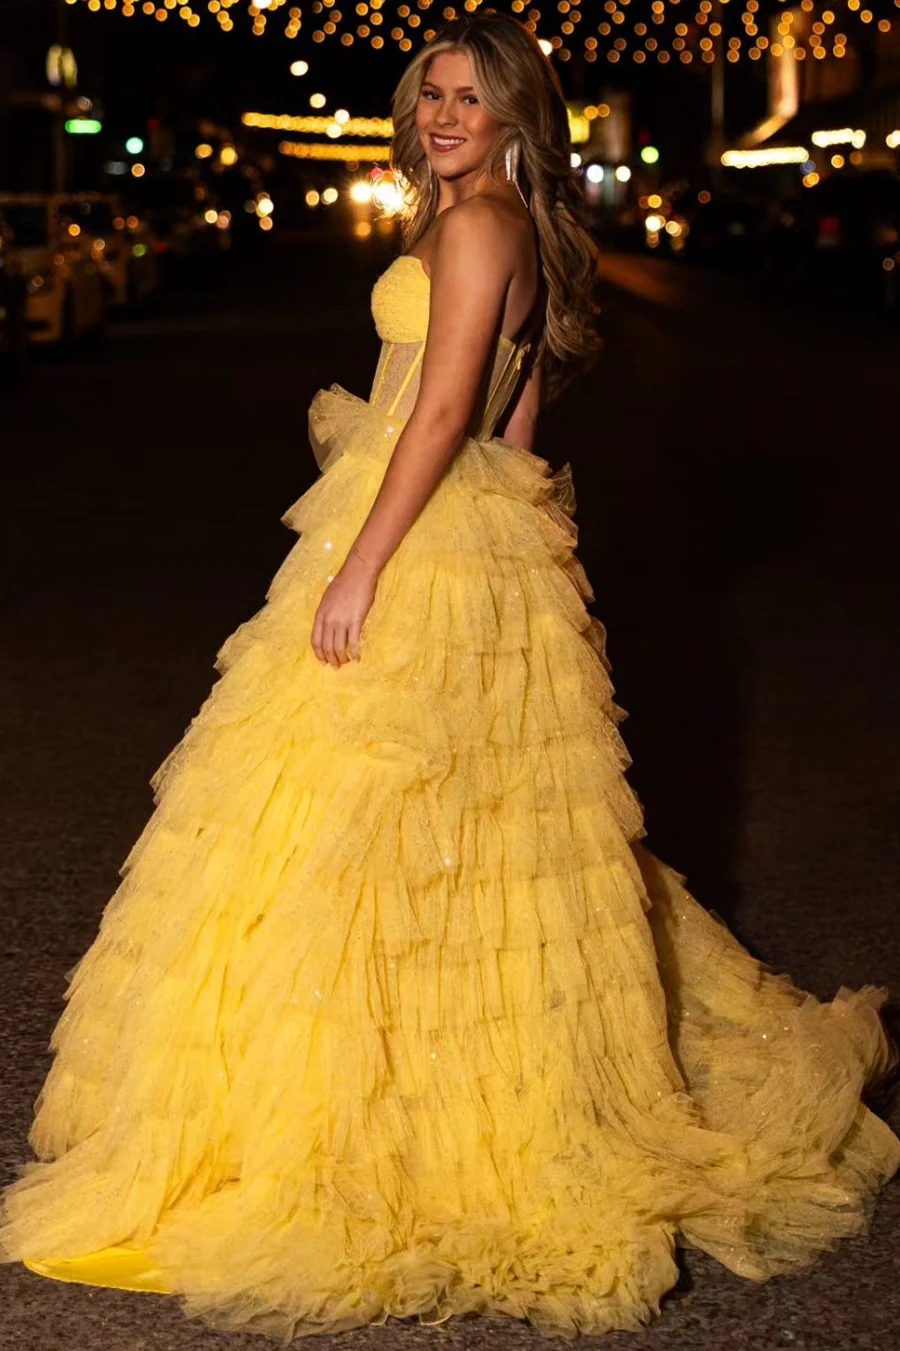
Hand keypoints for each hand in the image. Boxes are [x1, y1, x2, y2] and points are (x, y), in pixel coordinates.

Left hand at [311, 547, 378, 666]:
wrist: (358, 573)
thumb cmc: (344, 583)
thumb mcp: (328, 599)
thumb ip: (326, 613)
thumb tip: (328, 626)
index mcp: (320, 614)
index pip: (315, 640)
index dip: (319, 654)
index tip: (323, 661)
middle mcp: (329, 620)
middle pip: (327, 647)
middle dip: (331, 660)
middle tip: (336, 666)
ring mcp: (341, 621)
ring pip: (339, 648)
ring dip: (343, 659)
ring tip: (347, 663)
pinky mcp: (355, 622)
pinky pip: (353, 643)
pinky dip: (355, 653)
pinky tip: (358, 658)